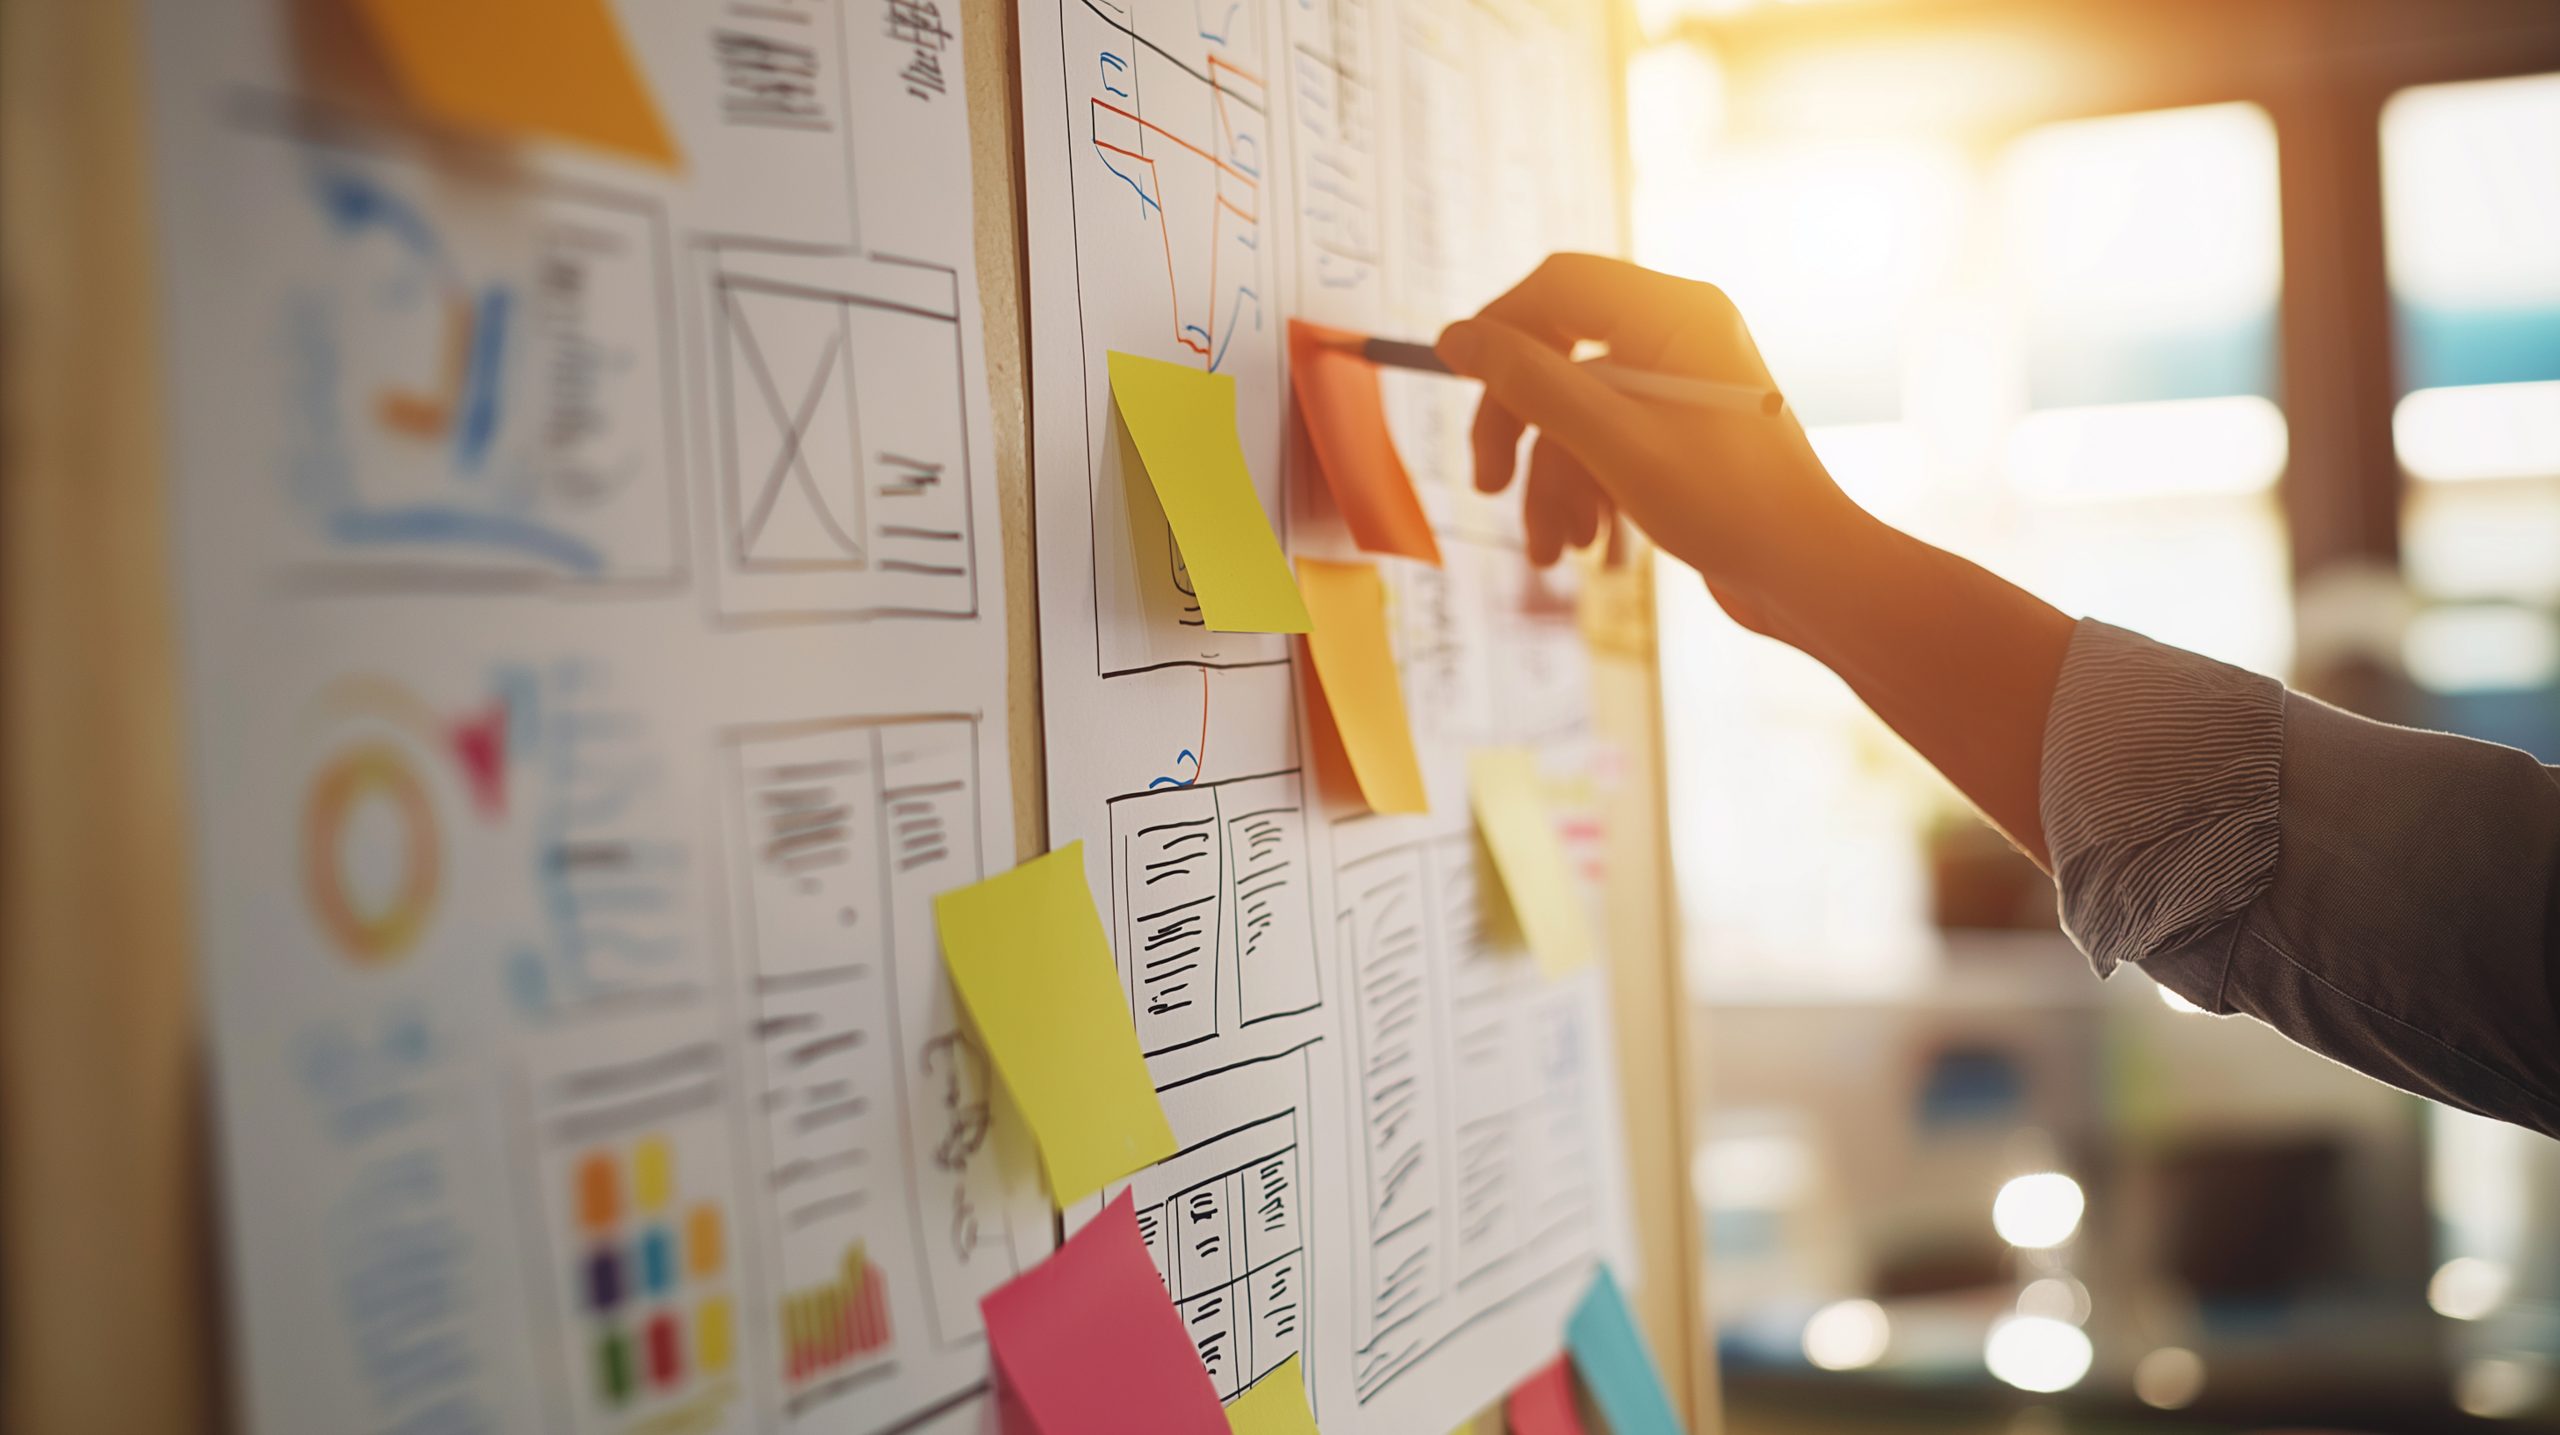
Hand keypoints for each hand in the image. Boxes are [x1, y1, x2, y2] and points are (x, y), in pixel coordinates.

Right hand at [1435, 254, 1863, 635]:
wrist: (1808, 577)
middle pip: (1557, 354)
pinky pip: (1603, 443)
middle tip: (1485, 484)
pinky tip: (1581, 546)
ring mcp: (1678, 385)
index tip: (1454, 378)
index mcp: (1676, 312)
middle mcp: (1679, 335)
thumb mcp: (1610, 441)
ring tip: (1551, 550)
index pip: (1558, 286)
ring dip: (1550, 483)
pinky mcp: (1677, 432)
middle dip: (1518, 427)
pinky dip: (1582, 492)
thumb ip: (1527, 382)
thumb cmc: (1728, 505)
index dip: (1499, 328)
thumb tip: (1455, 336)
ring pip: (1574, 413)